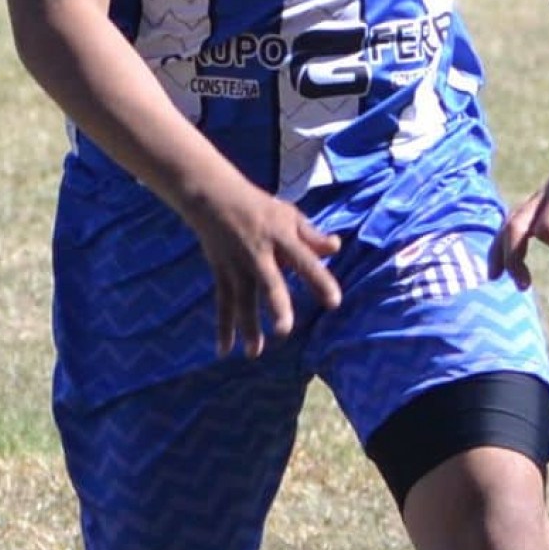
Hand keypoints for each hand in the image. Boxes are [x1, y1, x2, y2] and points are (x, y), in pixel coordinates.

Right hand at [189, 181, 342, 356]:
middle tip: (285, 330)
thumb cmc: (259, 208)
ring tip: (255, 352)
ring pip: (242, 299)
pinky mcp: (221, 273)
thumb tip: (336, 248)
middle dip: (276, 306)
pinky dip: (223, 327)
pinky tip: (225, 350)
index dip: (320, 281)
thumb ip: (312, 236)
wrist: (212, 197)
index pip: (305, 261)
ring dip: (247, 326)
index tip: (334, 302)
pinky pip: (222, 303)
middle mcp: (258, 253)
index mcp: (281, 236)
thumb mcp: (289, 215)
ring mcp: (236, 265)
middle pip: (268, 282)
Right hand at [493, 110, 548, 286]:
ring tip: (497, 277)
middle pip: (516, 228)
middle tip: (523, 284)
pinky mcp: (548, 197)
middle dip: (514, 258)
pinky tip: (507, 259)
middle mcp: (548, 193)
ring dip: (503, 251)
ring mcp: (544, 194)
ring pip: (511, 224)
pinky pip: (520, 219)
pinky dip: (509, 239)